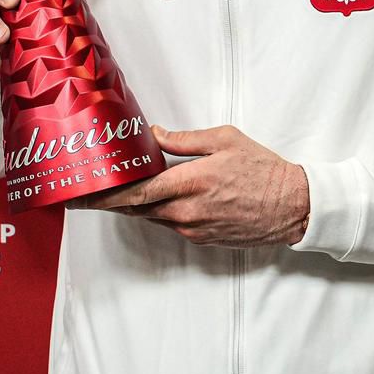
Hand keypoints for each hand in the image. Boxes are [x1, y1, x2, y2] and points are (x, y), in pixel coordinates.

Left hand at [76, 125, 309, 248]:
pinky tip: (153, 199)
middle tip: (86, 191)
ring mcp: (194, 228)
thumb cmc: (263, 170)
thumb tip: (154, 135)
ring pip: (152, 217)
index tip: (81, 195)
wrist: (292, 206)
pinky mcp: (202, 238)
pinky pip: (170, 224)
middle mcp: (186, 212)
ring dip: (132, 206)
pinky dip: (157, 212)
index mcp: (190, 183)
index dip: (105, 196)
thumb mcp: (225, 140)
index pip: (136, 194)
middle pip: (136, 209)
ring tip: (114, 191)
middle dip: (110, 200)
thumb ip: (184, 140)